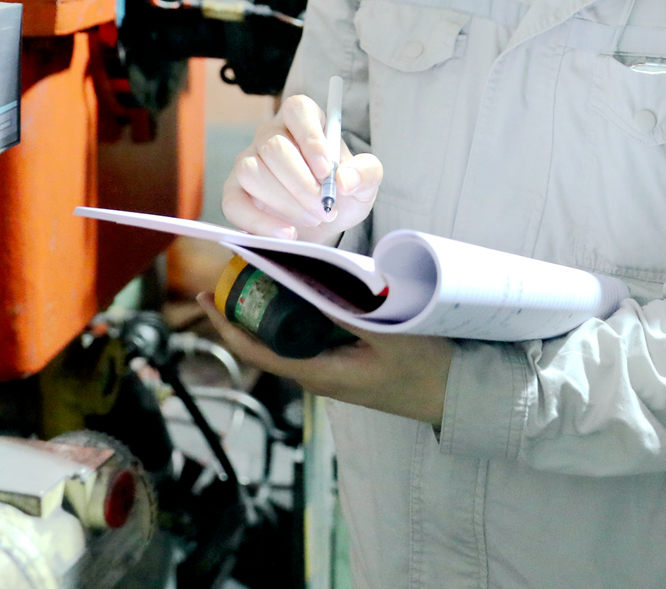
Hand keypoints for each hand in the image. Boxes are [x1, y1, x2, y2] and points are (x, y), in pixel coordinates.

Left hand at [198, 292, 453, 427]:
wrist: (458, 397)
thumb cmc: (426, 370)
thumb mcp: (388, 334)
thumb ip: (347, 310)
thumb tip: (306, 283)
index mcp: (320, 374)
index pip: (257, 352)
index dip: (227, 325)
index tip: (206, 297)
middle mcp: (319, 376)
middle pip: (267, 342)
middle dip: (246, 309)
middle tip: (236, 268)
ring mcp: (333, 372)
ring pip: (289, 338)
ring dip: (273, 308)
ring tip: (263, 270)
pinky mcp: (348, 364)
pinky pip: (311, 337)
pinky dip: (299, 312)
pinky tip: (306, 287)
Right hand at [221, 94, 381, 241]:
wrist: (323, 222)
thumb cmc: (340, 193)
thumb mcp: (364, 183)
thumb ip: (366, 173)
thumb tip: (345, 179)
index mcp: (304, 121)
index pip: (297, 110)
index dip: (310, 138)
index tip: (326, 171)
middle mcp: (270, 135)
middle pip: (273, 147)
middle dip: (301, 184)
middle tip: (324, 208)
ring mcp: (248, 161)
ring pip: (251, 172)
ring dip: (284, 202)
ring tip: (311, 218)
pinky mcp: (235, 191)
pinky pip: (233, 203)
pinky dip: (259, 222)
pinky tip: (285, 233)